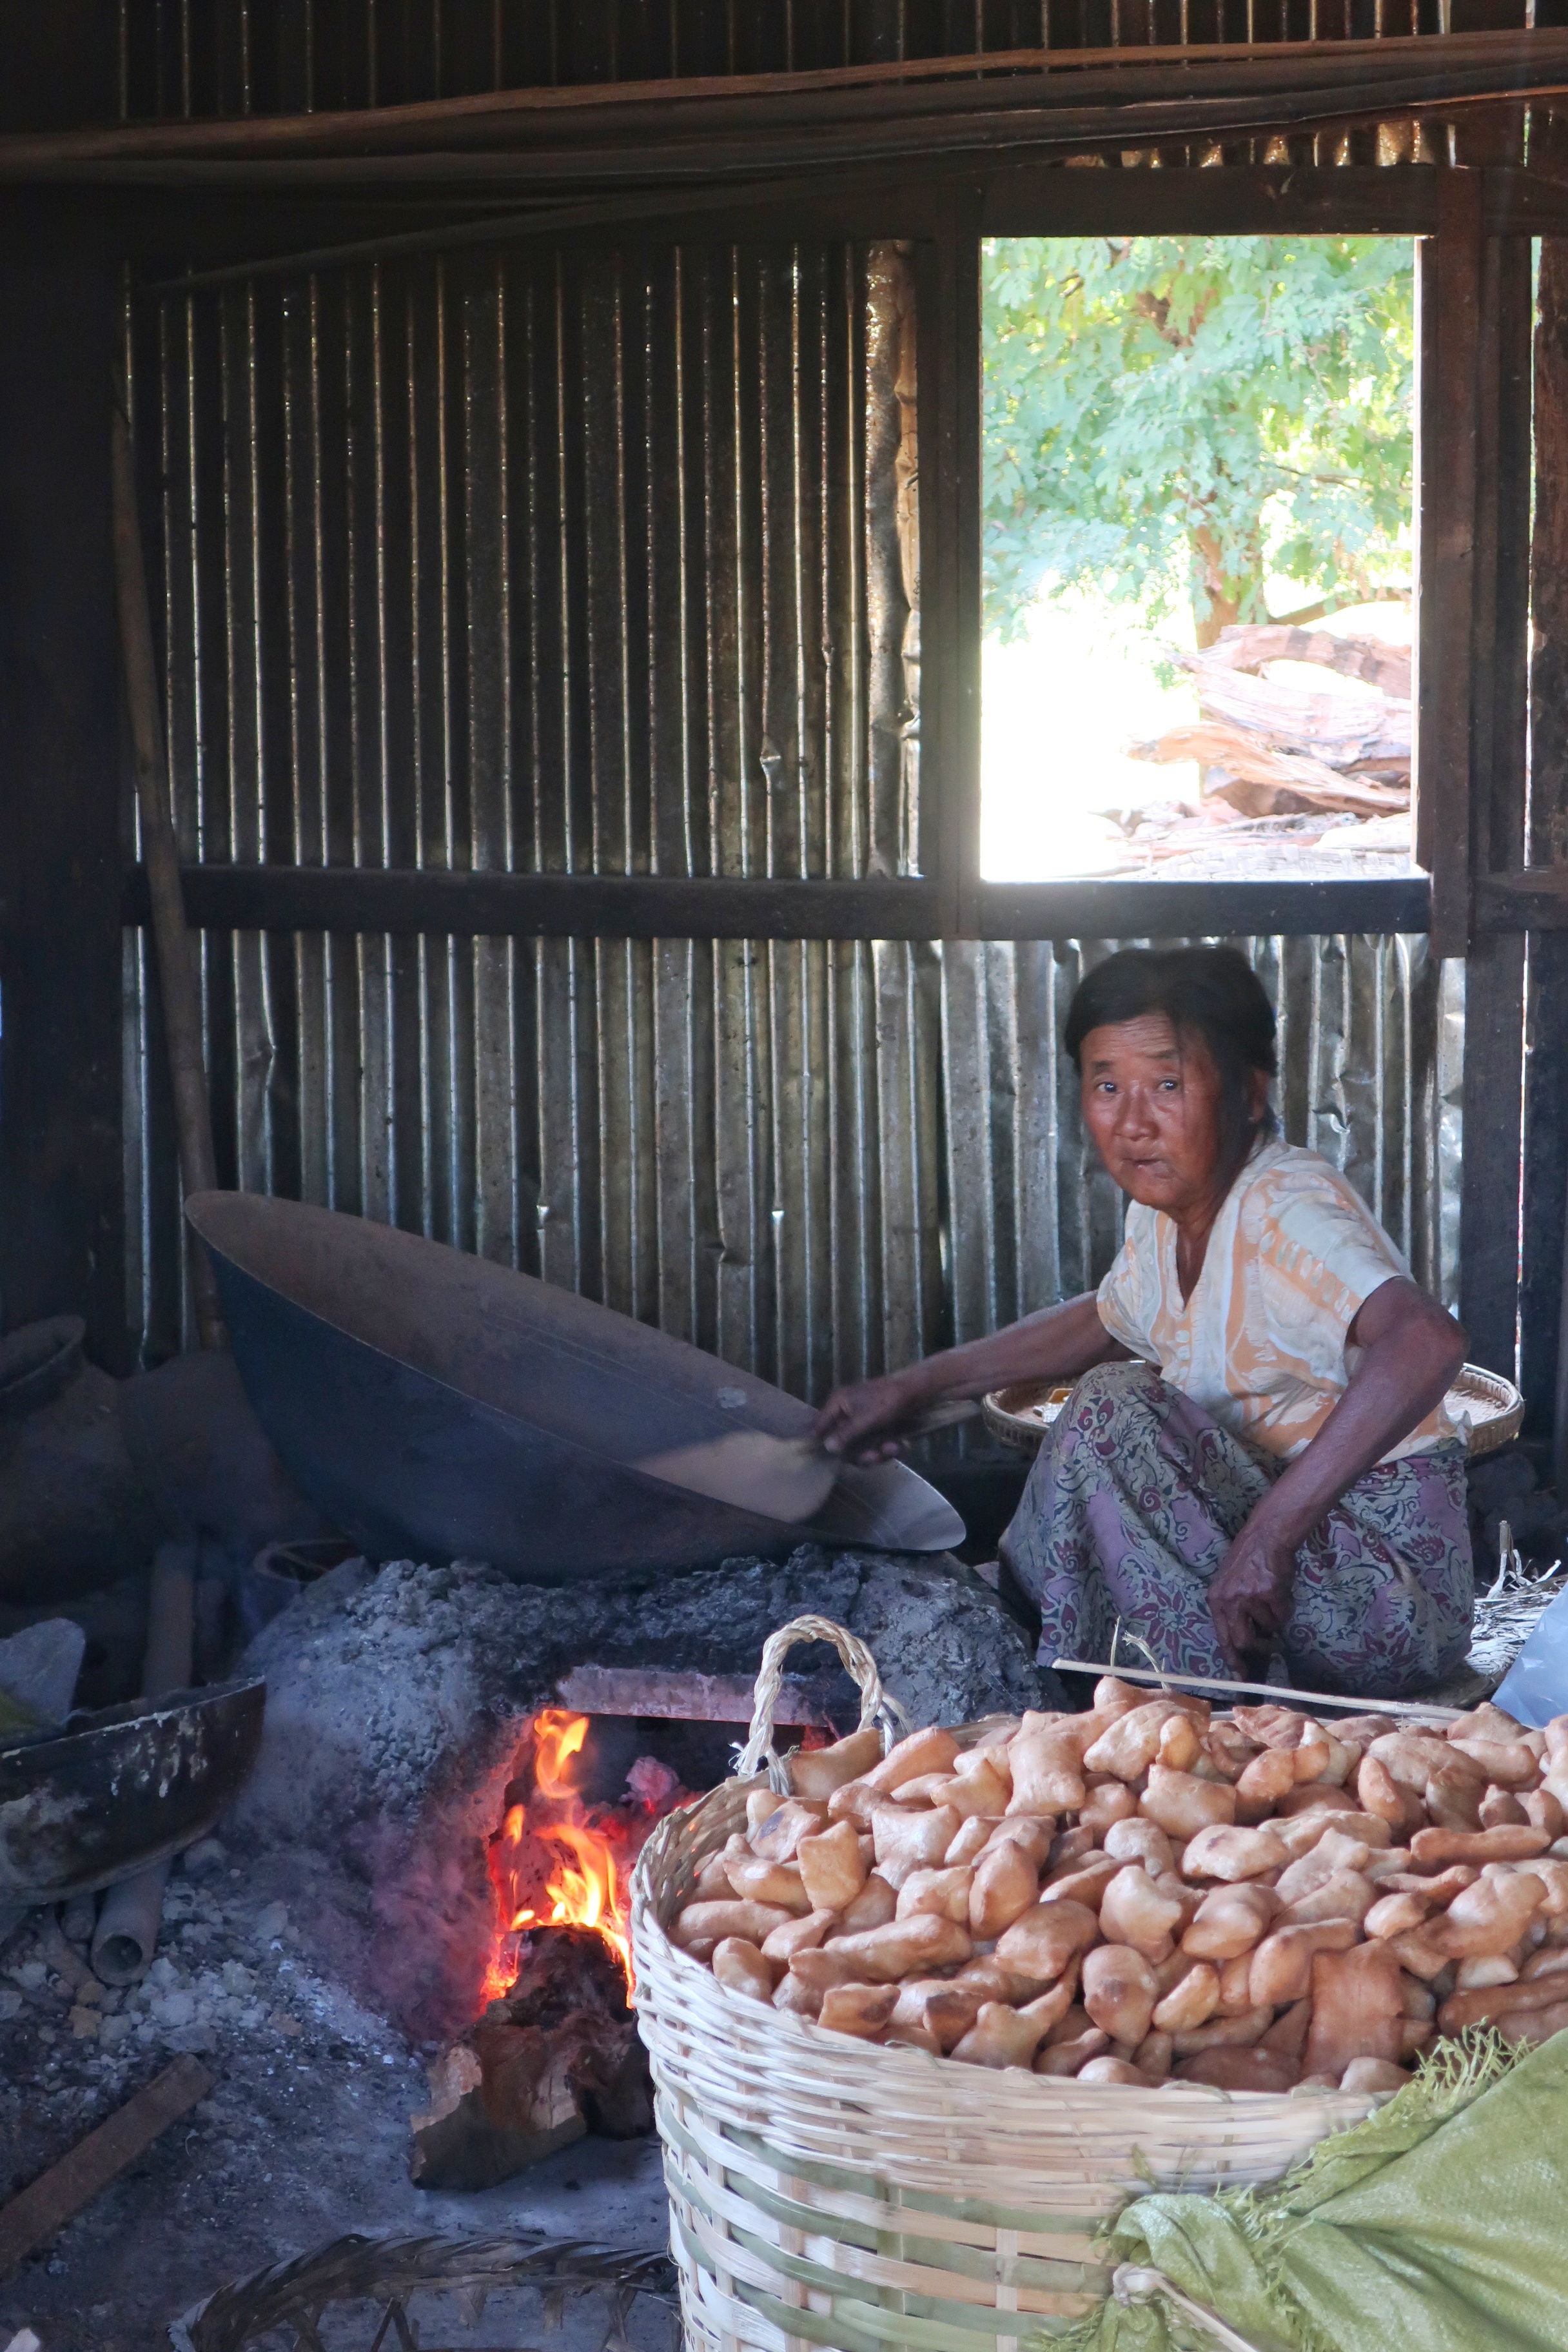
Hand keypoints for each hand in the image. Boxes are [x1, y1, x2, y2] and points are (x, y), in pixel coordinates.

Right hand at [813, 1371, 930, 1463]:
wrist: (918, 1392)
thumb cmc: (887, 1400)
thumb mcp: (865, 1419)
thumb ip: (845, 1435)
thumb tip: (826, 1448)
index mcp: (838, 1404)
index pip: (820, 1426)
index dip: (824, 1443)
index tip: (831, 1459)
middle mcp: (847, 1414)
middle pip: (842, 1444)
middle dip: (861, 1453)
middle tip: (875, 1457)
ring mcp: (862, 1423)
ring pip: (861, 1448)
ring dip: (877, 1453)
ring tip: (894, 1448)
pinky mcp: (877, 1430)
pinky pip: (875, 1446)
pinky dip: (887, 1448)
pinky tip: (900, 1446)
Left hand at [1207, 1525, 1296, 1677]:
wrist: (1267, 1535)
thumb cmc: (1250, 1560)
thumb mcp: (1230, 1584)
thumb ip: (1233, 1610)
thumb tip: (1245, 1643)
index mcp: (1216, 1600)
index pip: (1222, 1638)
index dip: (1233, 1660)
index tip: (1241, 1675)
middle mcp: (1229, 1600)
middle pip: (1243, 1642)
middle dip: (1260, 1648)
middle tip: (1271, 1646)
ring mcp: (1249, 1597)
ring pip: (1268, 1628)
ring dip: (1274, 1619)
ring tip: (1273, 1598)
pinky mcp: (1269, 1593)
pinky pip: (1282, 1615)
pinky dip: (1285, 1607)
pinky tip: (1281, 1590)